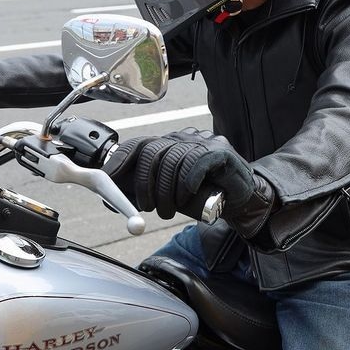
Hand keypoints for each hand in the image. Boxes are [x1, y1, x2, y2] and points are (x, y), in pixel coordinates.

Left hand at [104, 127, 275, 239]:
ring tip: (170, 211)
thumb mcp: (170, 193)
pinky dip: (186, 182)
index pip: (140, 144)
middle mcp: (183, 138)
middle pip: (153, 151)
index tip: (108, 179)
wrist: (242, 199)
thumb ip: (147, 190)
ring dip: (167, 191)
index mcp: (169, 143)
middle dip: (145, 183)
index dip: (121, 160)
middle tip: (147, 207)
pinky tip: (187, 195)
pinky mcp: (220, 151)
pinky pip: (196, 162)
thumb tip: (113, 198)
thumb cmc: (204, 196)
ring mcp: (202, 142)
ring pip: (173, 160)